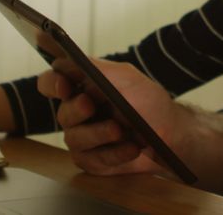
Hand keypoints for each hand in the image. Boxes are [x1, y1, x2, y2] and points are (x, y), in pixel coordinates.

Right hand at [37, 58, 181, 177]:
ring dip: (99, 133)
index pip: (51, 83)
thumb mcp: (126, 77)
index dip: (51, 84)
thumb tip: (66, 61)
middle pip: (63, 113)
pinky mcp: (92, 161)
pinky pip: (93, 159)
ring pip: (75, 139)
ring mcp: (83, 138)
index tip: (64, 86)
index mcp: (81, 88)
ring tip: (121, 131)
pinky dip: (114, 153)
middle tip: (90, 105)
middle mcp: (77, 113)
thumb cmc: (148, 101)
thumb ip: (97, 68)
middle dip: (77, 110)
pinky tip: (132, 148)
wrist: (171, 133)